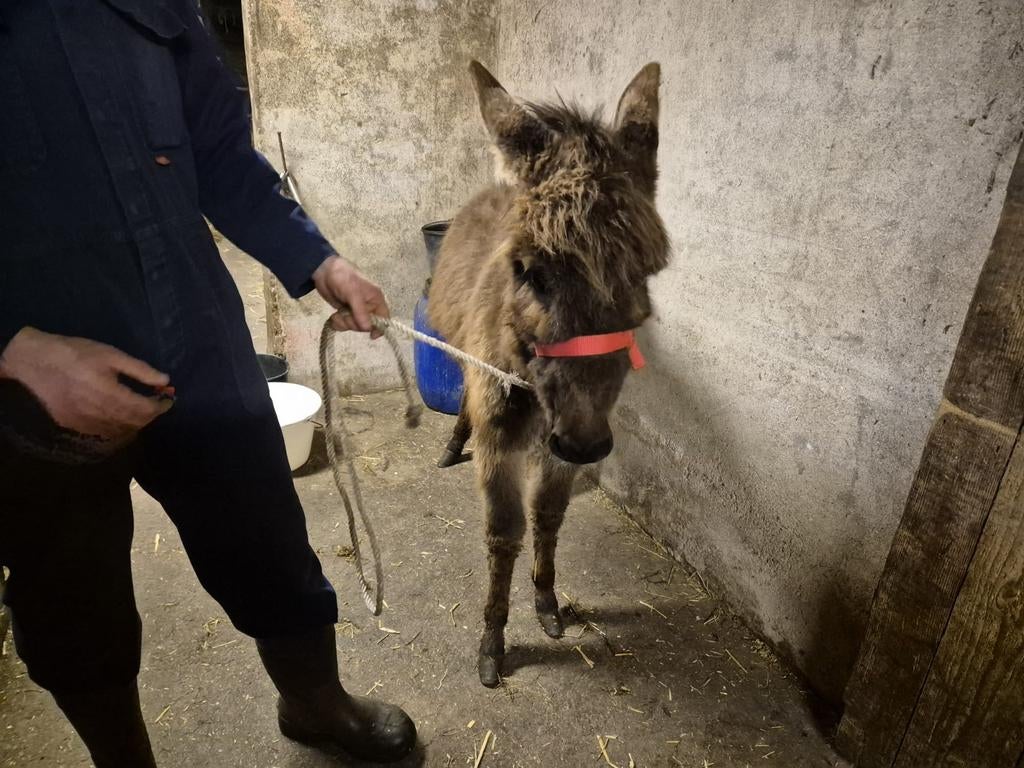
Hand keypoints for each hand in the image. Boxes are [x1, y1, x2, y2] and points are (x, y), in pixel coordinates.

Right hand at [0, 328, 172, 440]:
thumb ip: (140, 370)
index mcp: (112, 395)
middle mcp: (101, 414)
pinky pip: (104, 431)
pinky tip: (120, 415)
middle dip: (151, 414)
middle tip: (157, 403)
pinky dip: (118, 426)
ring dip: (136, 422)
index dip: (161, 406)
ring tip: (142, 408)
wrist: (35, 362)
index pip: (146, 409)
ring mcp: (87, 423)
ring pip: (121, 430)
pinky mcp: (75, 426)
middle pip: (136, 423)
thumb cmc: (76, 354)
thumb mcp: (111, 355)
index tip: (169, 399)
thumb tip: (165, 380)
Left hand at [312, 255, 389, 338]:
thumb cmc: (344, 278)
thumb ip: (361, 311)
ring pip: (355, 326)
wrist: (324, 271)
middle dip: (354, 323)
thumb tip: (368, 329)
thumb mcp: (353, 293)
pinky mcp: (345, 312)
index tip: (371, 336)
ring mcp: (356, 310)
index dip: (380, 328)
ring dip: (344, 323)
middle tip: (345, 314)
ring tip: (337, 314)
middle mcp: (368, 306)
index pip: (384, 318)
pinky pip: (345, 325)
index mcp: (376, 300)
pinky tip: (334, 317)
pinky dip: (338, 323)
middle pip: (367, 325)